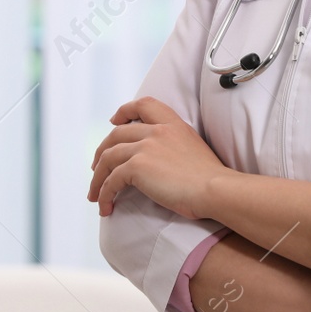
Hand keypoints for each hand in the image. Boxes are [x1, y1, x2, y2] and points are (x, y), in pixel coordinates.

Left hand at [88, 97, 227, 218]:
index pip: (143, 104)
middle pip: (116, 135)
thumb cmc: (210, 178)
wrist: (215, 189)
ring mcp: (145, 147)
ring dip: (97, 178)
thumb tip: (158, 160)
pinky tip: (106, 207)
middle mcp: (157, 131)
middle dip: (101, 152)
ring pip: (108, 158)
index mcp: (173, 124)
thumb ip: (174, 145)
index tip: (113, 121)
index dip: (124, 111)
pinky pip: (111, 180)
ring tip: (95, 195)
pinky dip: (104, 194)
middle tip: (97, 168)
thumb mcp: (193, 148)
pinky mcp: (138, 167)